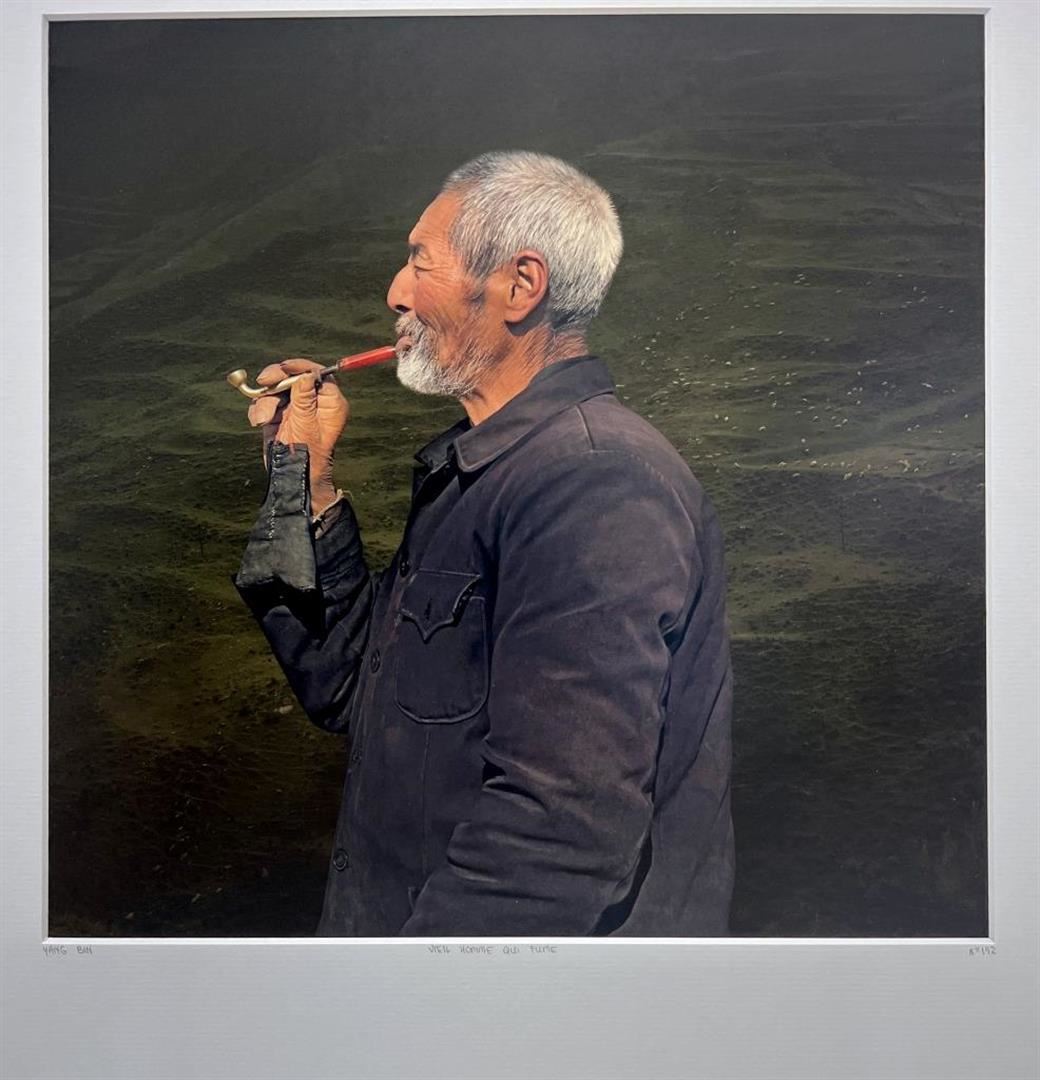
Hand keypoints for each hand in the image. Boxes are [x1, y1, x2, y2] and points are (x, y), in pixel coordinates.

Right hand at [246, 358, 349, 515]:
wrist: (293, 479)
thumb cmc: (306, 455)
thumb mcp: (306, 424)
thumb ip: (304, 398)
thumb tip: (306, 374)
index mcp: (329, 403)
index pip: (317, 374)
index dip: (300, 367)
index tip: (283, 367)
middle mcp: (313, 403)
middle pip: (294, 377)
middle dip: (276, 380)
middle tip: (264, 381)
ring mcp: (295, 408)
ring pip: (276, 390)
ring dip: (265, 401)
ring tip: (263, 419)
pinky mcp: (279, 416)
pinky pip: (265, 403)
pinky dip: (259, 410)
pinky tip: (259, 422)